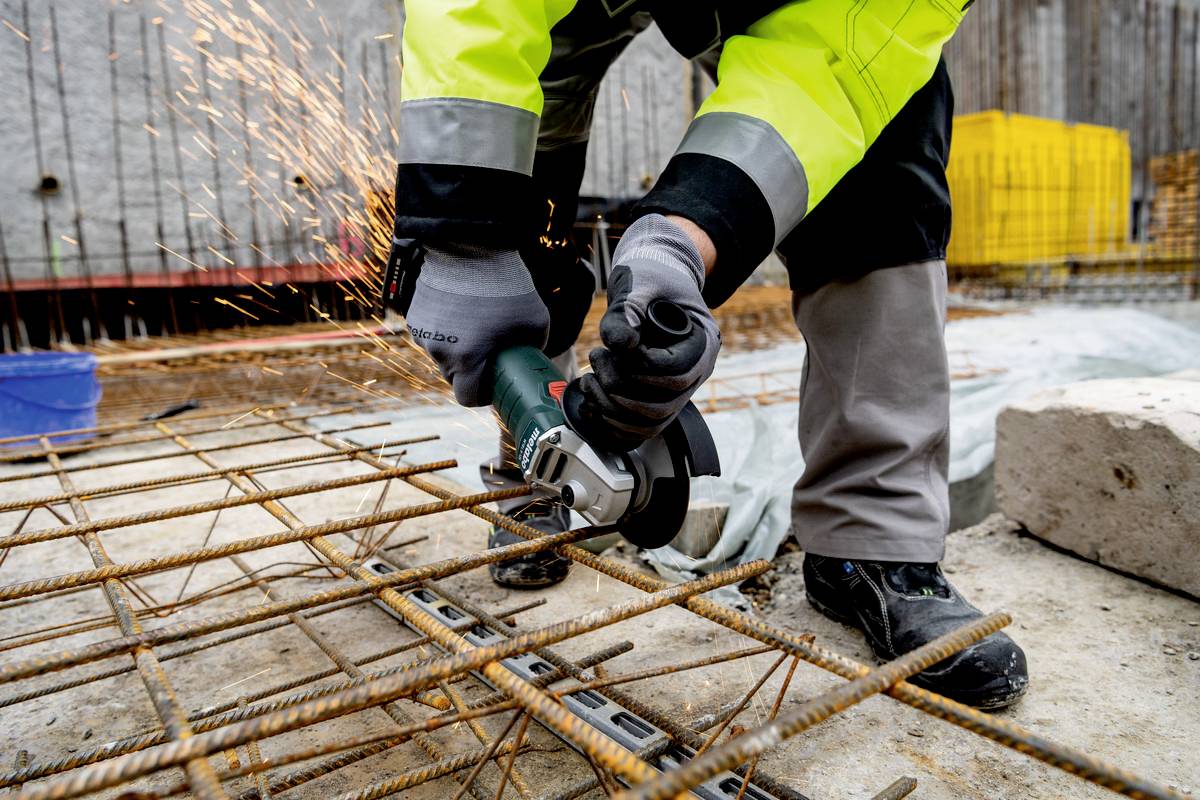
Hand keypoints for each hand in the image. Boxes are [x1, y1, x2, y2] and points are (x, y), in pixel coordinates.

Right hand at [404, 243, 548, 405]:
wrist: (470, 246)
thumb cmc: (506, 286)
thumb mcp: (536, 322)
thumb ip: (532, 350)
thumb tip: (530, 361)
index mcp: (467, 359)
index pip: (467, 397)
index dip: (482, 395)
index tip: (492, 385)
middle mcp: (440, 351)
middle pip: (454, 377)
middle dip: (471, 370)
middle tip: (488, 351)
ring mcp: (424, 333)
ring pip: (442, 355)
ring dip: (456, 348)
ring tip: (475, 323)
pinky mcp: (414, 316)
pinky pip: (431, 335)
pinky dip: (444, 330)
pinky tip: (460, 310)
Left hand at [574, 214, 720, 449]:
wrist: (652, 279)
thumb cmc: (649, 277)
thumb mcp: (636, 286)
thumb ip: (625, 313)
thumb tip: (620, 347)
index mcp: (703, 342)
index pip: (676, 373)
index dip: (642, 367)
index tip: (618, 350)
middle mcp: (697, 371)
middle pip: (664, 404)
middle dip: (622, 389)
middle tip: (598, 360)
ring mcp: (679, 389)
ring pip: (652, 421)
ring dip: (614, 409)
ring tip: (591, 379)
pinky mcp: (658, 397)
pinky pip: (642, 426)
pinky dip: (615, 423)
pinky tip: (592, 401)